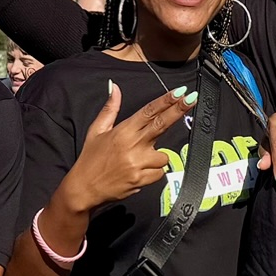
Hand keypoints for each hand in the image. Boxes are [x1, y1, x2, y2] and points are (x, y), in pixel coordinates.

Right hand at [60, 80, 195, 210]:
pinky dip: (152, 173)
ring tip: (137, 161)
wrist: (84, 188)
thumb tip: (115, 87)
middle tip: (192, 99)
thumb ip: (110, 109)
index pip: (148, 112)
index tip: (180, 92)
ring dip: (156, 158)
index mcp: (122, 131)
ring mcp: (137, 163)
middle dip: (178, 110)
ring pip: (163, 156)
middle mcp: (131, 145)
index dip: (165, 101)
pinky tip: (137, 173)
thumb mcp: (97, 131)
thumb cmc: (90, 159)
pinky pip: (158, 173)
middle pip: (161, 124)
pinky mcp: (140, 179)